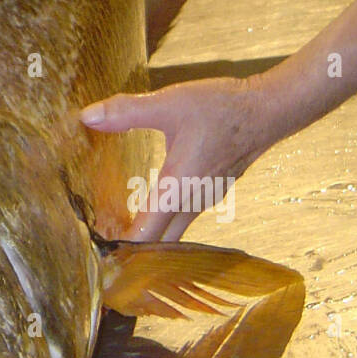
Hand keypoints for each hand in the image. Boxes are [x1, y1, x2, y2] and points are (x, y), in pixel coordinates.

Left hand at [80, 76, 272, 240]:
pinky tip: (149, 210)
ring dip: (148, 239)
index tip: (94, 254)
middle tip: (101, 250)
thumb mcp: (169, 104)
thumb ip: (127, 111)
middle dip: (131, 253)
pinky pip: (183, 219)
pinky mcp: (212, 191)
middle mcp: (192, 202)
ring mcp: (205, 199)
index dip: (118, 248)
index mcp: (178, 189)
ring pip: (173, 234)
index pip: (144, 236)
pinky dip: (163, 224)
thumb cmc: (222, 109)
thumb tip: (88, 117)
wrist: (268, 110)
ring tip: (117, 235)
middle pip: (159, 245)